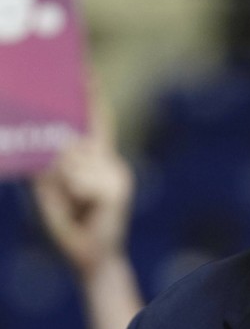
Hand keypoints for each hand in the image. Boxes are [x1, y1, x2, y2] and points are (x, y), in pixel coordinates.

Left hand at [31, 101, 133, 276]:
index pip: (95, 120)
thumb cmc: (69, 223)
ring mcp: (116, 173)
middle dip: (66, 153)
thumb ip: (53, 166)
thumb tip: (61, 147)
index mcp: (96, 159)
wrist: (92, 257)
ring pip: (76, 160)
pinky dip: (75, 194)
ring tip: (74, 205)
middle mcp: (109, 161)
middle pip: (80, 139)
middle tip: (61, 162)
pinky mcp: (118, 188)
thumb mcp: (51, 189)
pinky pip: (83, 180)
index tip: (84, 70)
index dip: (91, 95)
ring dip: (64, 182)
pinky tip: (84, 209)